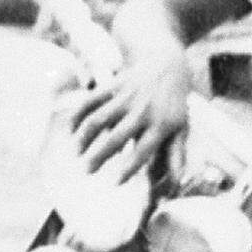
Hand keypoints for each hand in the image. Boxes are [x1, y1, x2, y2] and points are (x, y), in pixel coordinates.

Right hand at [67, 55, 187, 179]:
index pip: (142, 150)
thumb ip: (176, 157)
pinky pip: (90, 102)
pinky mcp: (113, 85)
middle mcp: (142, 111)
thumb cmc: (174, 106)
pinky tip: (71, 132)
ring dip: (83, 139)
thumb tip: (175, 185)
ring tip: (75, 155)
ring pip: (97, 120)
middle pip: (115, 137)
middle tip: (86, 172)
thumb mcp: (181, 130)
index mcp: (160, 125)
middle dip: (98, 156)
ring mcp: (126, 97)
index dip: (128, 168)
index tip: (115, 182)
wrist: (168, 65)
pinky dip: (77, 117)